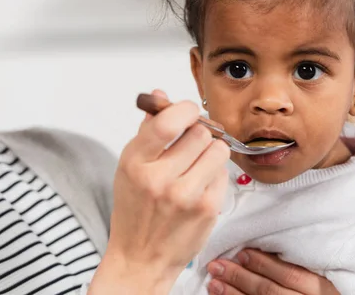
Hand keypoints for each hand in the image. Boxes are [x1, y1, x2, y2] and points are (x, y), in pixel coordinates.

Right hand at [89, 90, 229, 294]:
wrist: (141, 258)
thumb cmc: (135, 210)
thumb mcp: (130, 167)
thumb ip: (148, 129)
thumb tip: (161, 95)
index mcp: (135, 163)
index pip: (167, 121)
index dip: (185, 109)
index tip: (188, 111)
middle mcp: (159, 179)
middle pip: (200, 132)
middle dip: (200, 133)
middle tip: (193, 143)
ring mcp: (185, 195)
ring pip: (218, 148)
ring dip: (212, 151)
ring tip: (198, 163)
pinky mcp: (207, 208)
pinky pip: (224, 173)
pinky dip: (216, 174)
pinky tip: (201, 184)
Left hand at [206, 249, 339, 294]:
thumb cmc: (328, 293)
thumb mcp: (324, 281)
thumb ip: (303, 269)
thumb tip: (267, 252)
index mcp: (320, 289)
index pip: (289, 275)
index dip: (264, 264)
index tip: (242, 252)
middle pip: (269, 292)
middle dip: (240, 278)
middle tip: (218, 265)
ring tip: (214, 283)